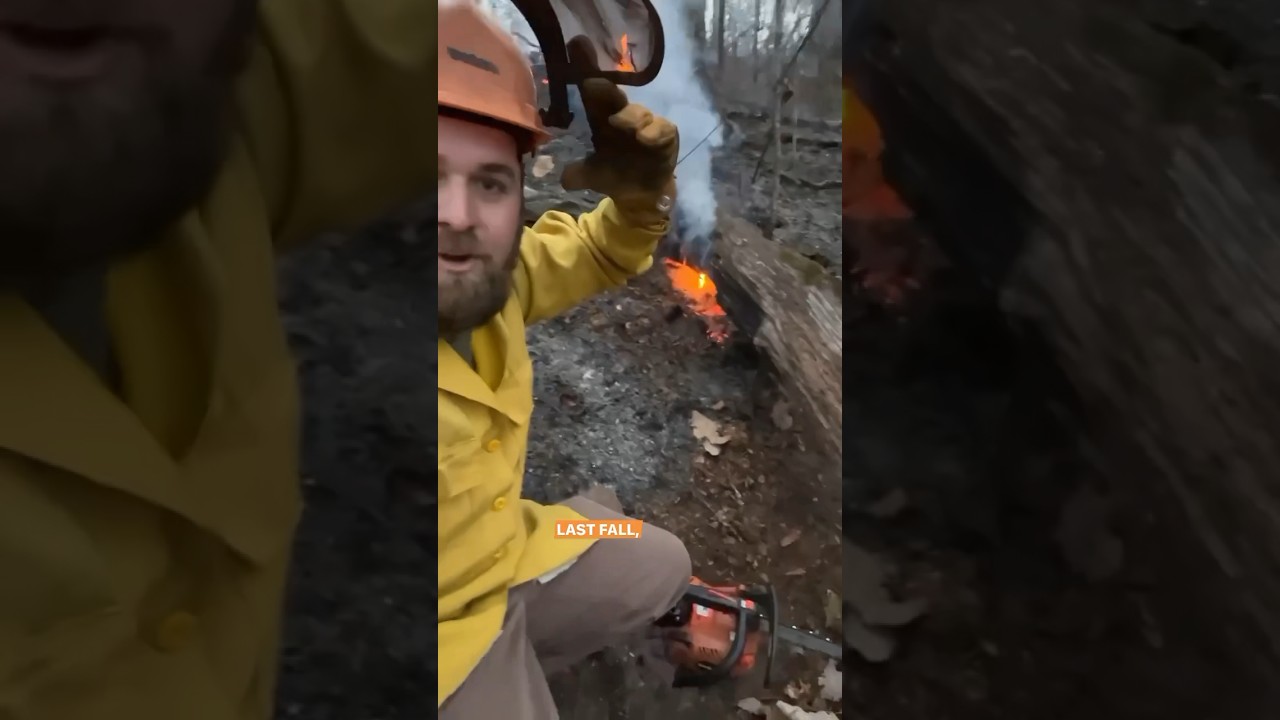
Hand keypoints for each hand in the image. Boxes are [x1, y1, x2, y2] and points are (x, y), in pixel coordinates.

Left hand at [560, 36, 678, 226]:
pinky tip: (644, 136)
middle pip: (615, 97)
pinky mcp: (666, 137)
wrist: (642, 193)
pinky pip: (663, 129)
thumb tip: (565, 178)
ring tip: (618, 122)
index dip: (585, 68)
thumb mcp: (593, 176)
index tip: (577, 46)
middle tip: (592, 84)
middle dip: (605, 89)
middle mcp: (624, 115)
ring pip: (639, 114)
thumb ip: (579, 175)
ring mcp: (647, 124)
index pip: (593, 92)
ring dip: (630, 116)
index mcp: (603, 118)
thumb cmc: (616, 174)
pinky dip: (654, 132)